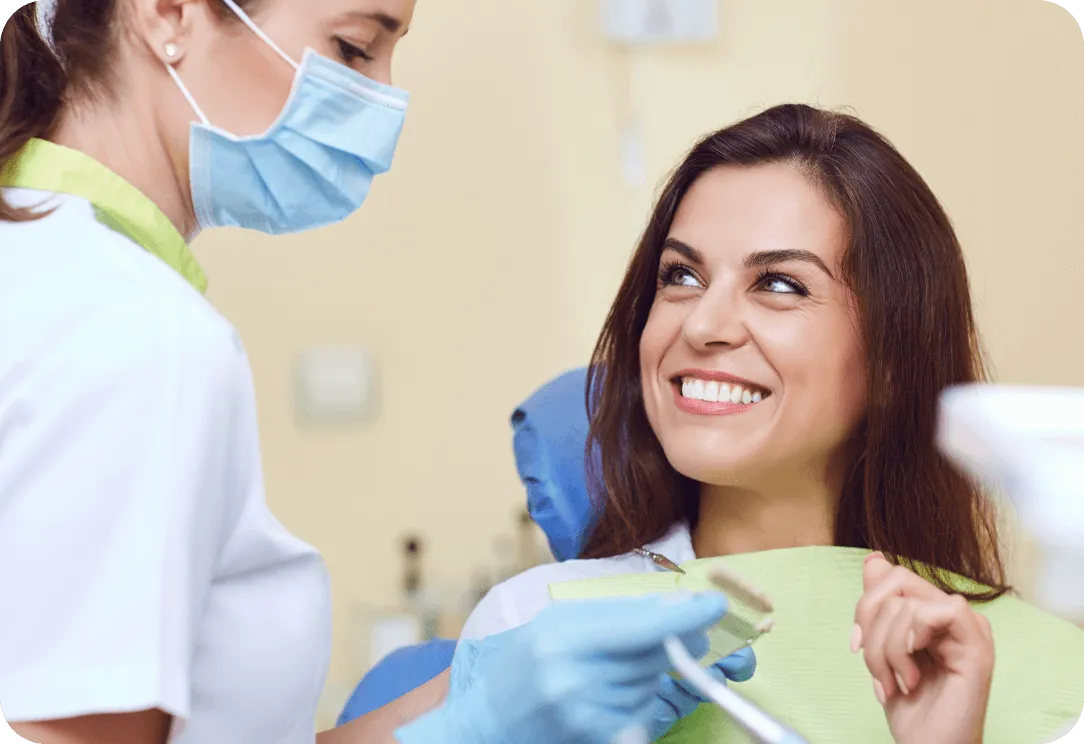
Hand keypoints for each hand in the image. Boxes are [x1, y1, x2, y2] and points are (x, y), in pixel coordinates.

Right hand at [395, 593, 755, 743]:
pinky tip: (609, 697)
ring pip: (652, 683)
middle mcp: (577, 680)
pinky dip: (639, 701)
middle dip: (678, 641)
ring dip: (650, 672)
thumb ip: (615, 614)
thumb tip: (677, 607)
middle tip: (684, 632)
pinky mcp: (602, 741)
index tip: (717, 605)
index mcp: (564, 639)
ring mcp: (589, 717)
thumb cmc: (525, 664)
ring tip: (610, 671)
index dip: (686, 616)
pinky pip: (643, 713)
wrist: (488, 726)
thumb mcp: (559, 623)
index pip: (642, 626)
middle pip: (656, 655)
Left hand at [852, 553, 993, 743]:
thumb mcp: (882, 650)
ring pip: (907, 604)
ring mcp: (970, 628)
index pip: (892, 577)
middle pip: (897, 581)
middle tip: (874, 667)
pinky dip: (909, 642)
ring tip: (894, 683)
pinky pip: (939, 611)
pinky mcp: (979, 646)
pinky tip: (912, 672)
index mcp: (933, 613)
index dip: (865, 606)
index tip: (857, 646)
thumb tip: (874, 559)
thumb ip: (880, 606)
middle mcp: (954, 615)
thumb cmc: (909, 708)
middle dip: (871, 626)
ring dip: (885, 651)